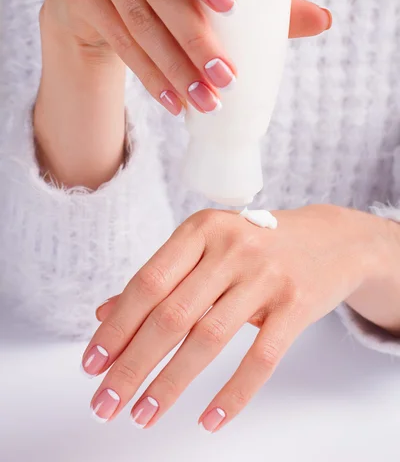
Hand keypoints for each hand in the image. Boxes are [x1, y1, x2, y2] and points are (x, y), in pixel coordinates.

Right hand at [35, 0, 331, 188]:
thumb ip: (259, 0)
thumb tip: (322, 20)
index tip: (230, 7)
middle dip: (195, 40)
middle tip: (226, 79)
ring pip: (138, 22)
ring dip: (175, 68)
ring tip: (205, 102)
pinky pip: (117, 42)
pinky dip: (148, 77)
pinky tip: (172, 102)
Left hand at [82, 205, 390, 430]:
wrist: (329, 240)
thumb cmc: (256, 245)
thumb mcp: (206, 248)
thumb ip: (160, 278)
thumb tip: (105, 314)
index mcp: (201, 229)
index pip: (148, 283)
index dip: (116, 327)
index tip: (91, 364)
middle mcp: (231, 248)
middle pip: (171, 315)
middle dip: (132, 365)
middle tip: (106, 403)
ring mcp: (266, 275)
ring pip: (208, 339)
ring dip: (171, 384)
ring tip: (143, 414)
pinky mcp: (297, 304)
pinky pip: (261, 358)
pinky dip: (233, 393)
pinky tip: (209, 419)